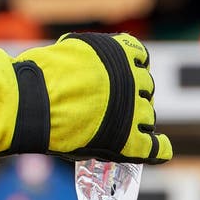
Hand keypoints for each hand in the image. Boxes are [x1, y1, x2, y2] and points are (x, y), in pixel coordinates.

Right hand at [15, 32, 171, 163]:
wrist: (38, 102)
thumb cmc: (43, 76)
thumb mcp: (71, 51)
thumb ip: (88, 59)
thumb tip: (86, 68)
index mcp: (121, 53)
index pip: (141, 60)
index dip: (134, 71)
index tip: (125, 79)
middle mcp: (133, 80)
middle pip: (146, 91)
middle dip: (136, 99)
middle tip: (119, 110)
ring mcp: (134, 112)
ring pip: (148, 118)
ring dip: (140, 123)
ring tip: (125, 130)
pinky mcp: (130, 141)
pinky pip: (155, 147)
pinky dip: (159, 148)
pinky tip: (161, 149)